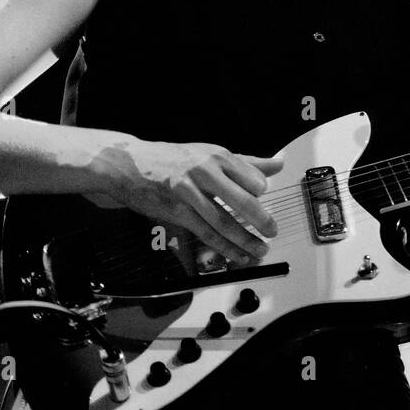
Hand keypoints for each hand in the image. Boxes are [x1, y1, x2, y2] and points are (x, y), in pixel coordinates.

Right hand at [87, 140, 281, 266]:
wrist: (131, 166)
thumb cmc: (174, 159)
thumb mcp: (210, 153)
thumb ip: (246, 162)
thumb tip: (278, 163)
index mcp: (218, 156)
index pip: (252, 178)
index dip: (263, 192)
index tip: (268, 203)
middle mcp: (205, 172)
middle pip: (242, 200)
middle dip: (261, 220)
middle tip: (273, 231)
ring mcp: (190, 193)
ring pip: (224, 222)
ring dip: (245, 240)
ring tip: (260, 249)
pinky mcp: (177, 212)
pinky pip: (206, 233)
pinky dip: (224, 247)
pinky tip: (237, 255)